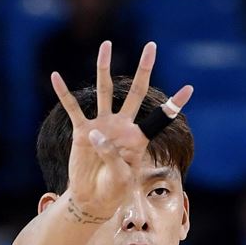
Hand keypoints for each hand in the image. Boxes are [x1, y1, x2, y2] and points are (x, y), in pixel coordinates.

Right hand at [51, 40, 192, 224]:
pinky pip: (72, 108)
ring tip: (106, 45)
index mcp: (138, 138)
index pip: (159, 118)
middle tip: (151, 46)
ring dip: (104, 68)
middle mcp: (122, 126)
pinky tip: (56, 77)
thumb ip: (112, 156)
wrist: (92, 200)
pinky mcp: (82, 131)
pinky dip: (63, 93)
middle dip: (144, 69)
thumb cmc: (113, 191)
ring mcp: (102, 126)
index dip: (173, 104)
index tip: (190, 89)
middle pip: (135, 92)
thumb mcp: (120, 178)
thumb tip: (96, 134)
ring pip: (105, 91)